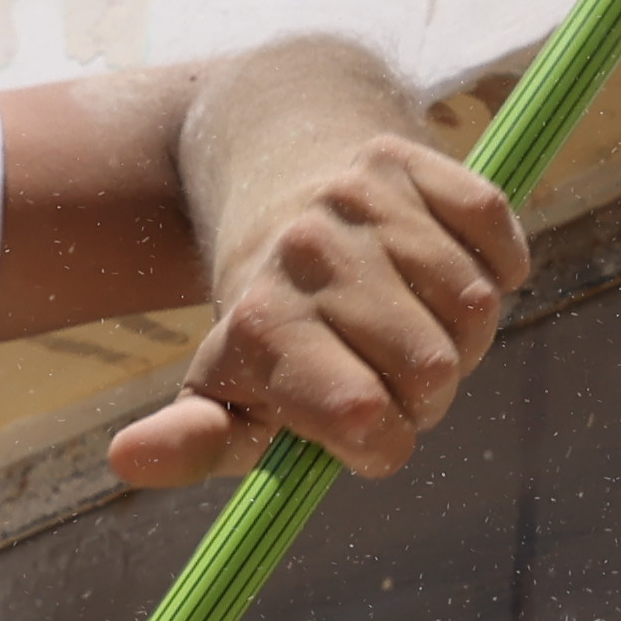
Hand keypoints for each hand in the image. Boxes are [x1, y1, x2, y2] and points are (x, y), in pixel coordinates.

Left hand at [114, 112, 526, 489]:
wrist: (280, 173)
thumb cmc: (270, 315)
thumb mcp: (222, 386)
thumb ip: (191, 440)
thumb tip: (124, 460)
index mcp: (261, 323)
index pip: (367, 419)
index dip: (383, 441)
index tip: (362, 423)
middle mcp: (307, 254)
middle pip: (433, 371)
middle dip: (426, 392)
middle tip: (387, 366)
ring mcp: (363, 201)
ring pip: (475, 308)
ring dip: (462, 333)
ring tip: (415, 317)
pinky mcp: (414, 161)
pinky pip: (496, 233)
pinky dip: (496, 263)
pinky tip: (448, 266)